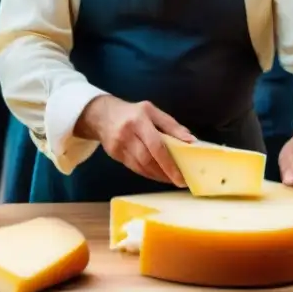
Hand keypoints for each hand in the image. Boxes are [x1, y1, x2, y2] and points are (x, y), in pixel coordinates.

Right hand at [77, 96, 194, 186]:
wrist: (101, 114)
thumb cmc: (132, 112)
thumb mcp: (152, 111)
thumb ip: (171, 125)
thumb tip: (191, 140)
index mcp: (140, 120)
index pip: (156, 145)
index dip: (169, 163)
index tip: (182, 176)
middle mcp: (127, 133)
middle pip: (147, 159)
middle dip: (165, 172)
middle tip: (179, 180)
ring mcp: (118, 145)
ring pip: (140, 167)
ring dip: (157, 175)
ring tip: (170, 178)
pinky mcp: (114, 155)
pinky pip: (134, 168)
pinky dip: (147, 173)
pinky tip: (157, 174)